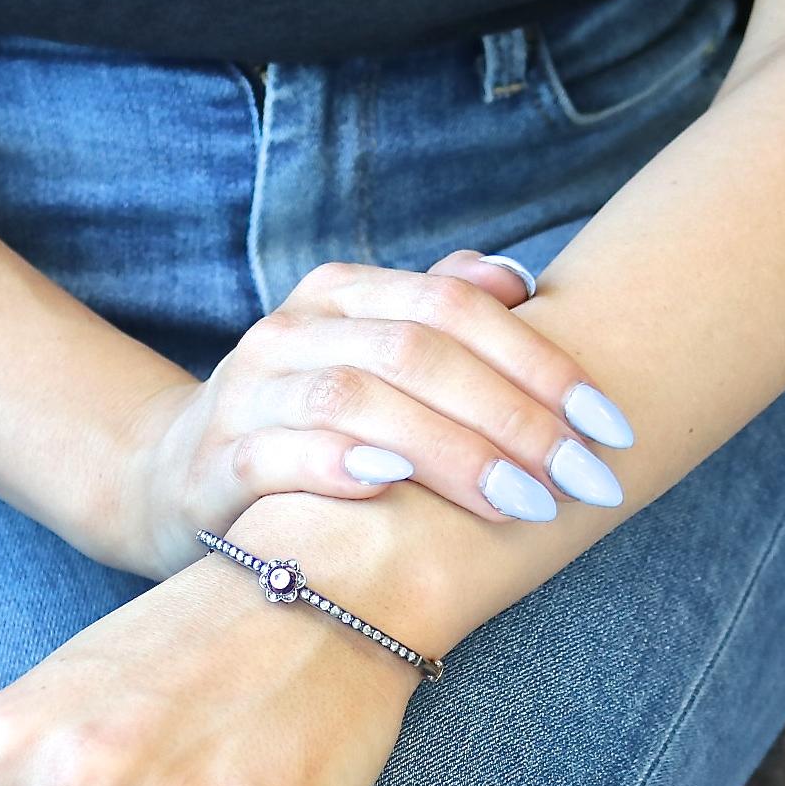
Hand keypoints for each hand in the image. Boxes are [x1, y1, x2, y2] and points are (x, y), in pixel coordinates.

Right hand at [126, 249, 635, 578]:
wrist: (176, 477)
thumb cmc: (305, 424)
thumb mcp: (368, 357)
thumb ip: (436, 314)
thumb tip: (518, 281)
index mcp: (341, 294)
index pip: (454, 308)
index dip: (538, 362)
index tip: (608, 426)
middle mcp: (292, 329)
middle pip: (416, 354)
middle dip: (514, 418)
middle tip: (583, 478)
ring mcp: (248, 393)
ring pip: (356, 401)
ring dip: (450, 453)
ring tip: (523, 504)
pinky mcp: (214, 462)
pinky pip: (277, 456)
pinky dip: (338, 466)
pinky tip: (395, 490)